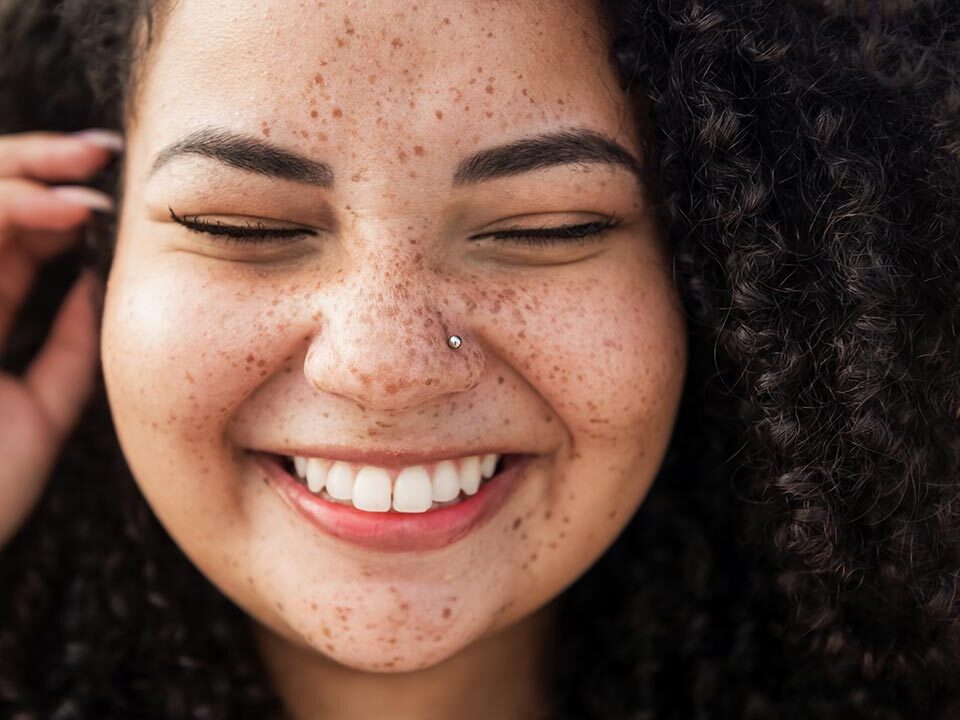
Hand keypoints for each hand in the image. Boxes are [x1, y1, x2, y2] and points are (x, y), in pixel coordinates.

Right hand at [0, 129, 120, 548]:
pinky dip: (5, 216)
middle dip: (35, 163)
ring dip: (19, 178)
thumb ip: (69, 342)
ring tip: (87, 169)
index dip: (55, 196)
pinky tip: (61, 212)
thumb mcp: (46, 408)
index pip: (13, 235)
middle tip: (100, 148)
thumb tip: (97, 276)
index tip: (111, 183)